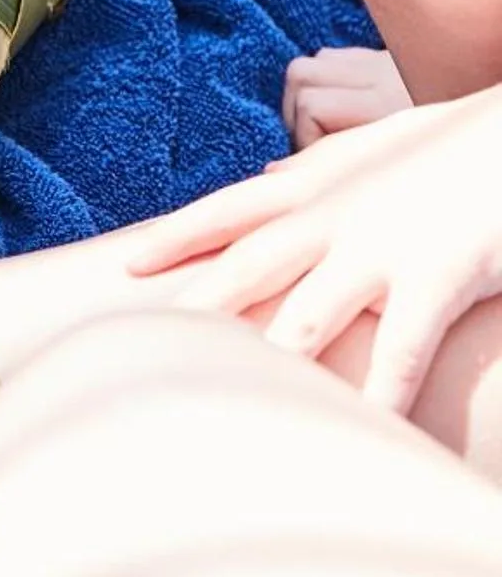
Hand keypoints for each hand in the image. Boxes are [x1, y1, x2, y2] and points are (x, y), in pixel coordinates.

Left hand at [124, 86, 501, 415]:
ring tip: (223, 403)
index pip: (229, 210)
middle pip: (249, 265)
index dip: (176, 236)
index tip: (126, 264)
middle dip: (196, 305)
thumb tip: (260, 177)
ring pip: (307, 314)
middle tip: (143, 343)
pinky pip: (399, 349)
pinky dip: (378, 395)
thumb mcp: (369, 144)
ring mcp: (383, 249)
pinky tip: (357, 432)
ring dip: (267, 360)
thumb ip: (312, 165)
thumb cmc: (449, 145)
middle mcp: (337, 216)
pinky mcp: (436, 278)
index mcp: (317, 183)